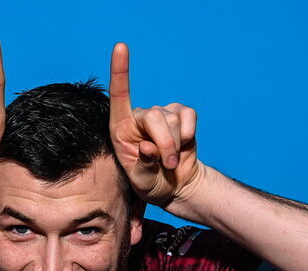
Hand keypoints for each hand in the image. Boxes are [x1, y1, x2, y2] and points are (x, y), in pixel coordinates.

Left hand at [108, 42, 202, 207]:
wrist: (175, 185)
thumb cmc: (151, 183)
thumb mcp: (141, 182)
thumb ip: (142, 165)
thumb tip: (148, 147)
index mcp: (120, 129)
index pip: (119, 96)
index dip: (120, 71)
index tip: (120, 47)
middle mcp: (138, 117)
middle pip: (154, 117)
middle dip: (165, 144)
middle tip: (168, 165)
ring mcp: (161, 114)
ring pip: (173, 121)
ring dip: (176, 146)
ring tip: (171, 162)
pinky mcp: (180, 114)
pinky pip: (189, 117)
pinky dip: (188, 135)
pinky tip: (183, 145)